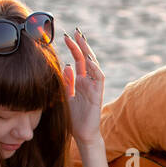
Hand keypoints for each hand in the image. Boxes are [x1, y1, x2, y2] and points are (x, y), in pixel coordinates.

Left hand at [63, 29, 104, 144]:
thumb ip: (67, 81)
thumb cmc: (73, 117)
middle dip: (81, 45)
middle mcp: (89, 82)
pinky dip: (95, 69)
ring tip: (82, 41)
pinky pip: (99, 79)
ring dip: (88, 53)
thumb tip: (66, 64)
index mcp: (81, 81)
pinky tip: (88, 60)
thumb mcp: (65, 96)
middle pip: (86, 59)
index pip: (78, 60)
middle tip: (75, 32)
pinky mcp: (98, 95)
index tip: (66, 36)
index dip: (74, 48)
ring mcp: (94, 87)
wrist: (82, 134)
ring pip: (94, 66)